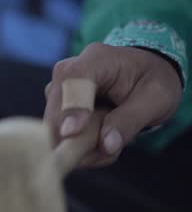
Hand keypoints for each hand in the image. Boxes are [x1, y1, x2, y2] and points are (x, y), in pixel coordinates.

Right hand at [44, 43, 182, 166]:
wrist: (145, 72)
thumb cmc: (152, 80)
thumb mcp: (156, 99)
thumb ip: (130, 121)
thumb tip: (106, 145)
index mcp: (97, 60)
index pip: (73, 81)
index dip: (69, 107)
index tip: (71, 133)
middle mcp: (69, 72)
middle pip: (56, 110)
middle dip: (77, 139)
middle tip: (107, 151)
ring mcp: (58, 91)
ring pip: (55, 127)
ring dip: (82, 145)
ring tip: (111, 142)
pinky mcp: (56, 108)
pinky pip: (60, 135)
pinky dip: (81, 146)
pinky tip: (101, 141)